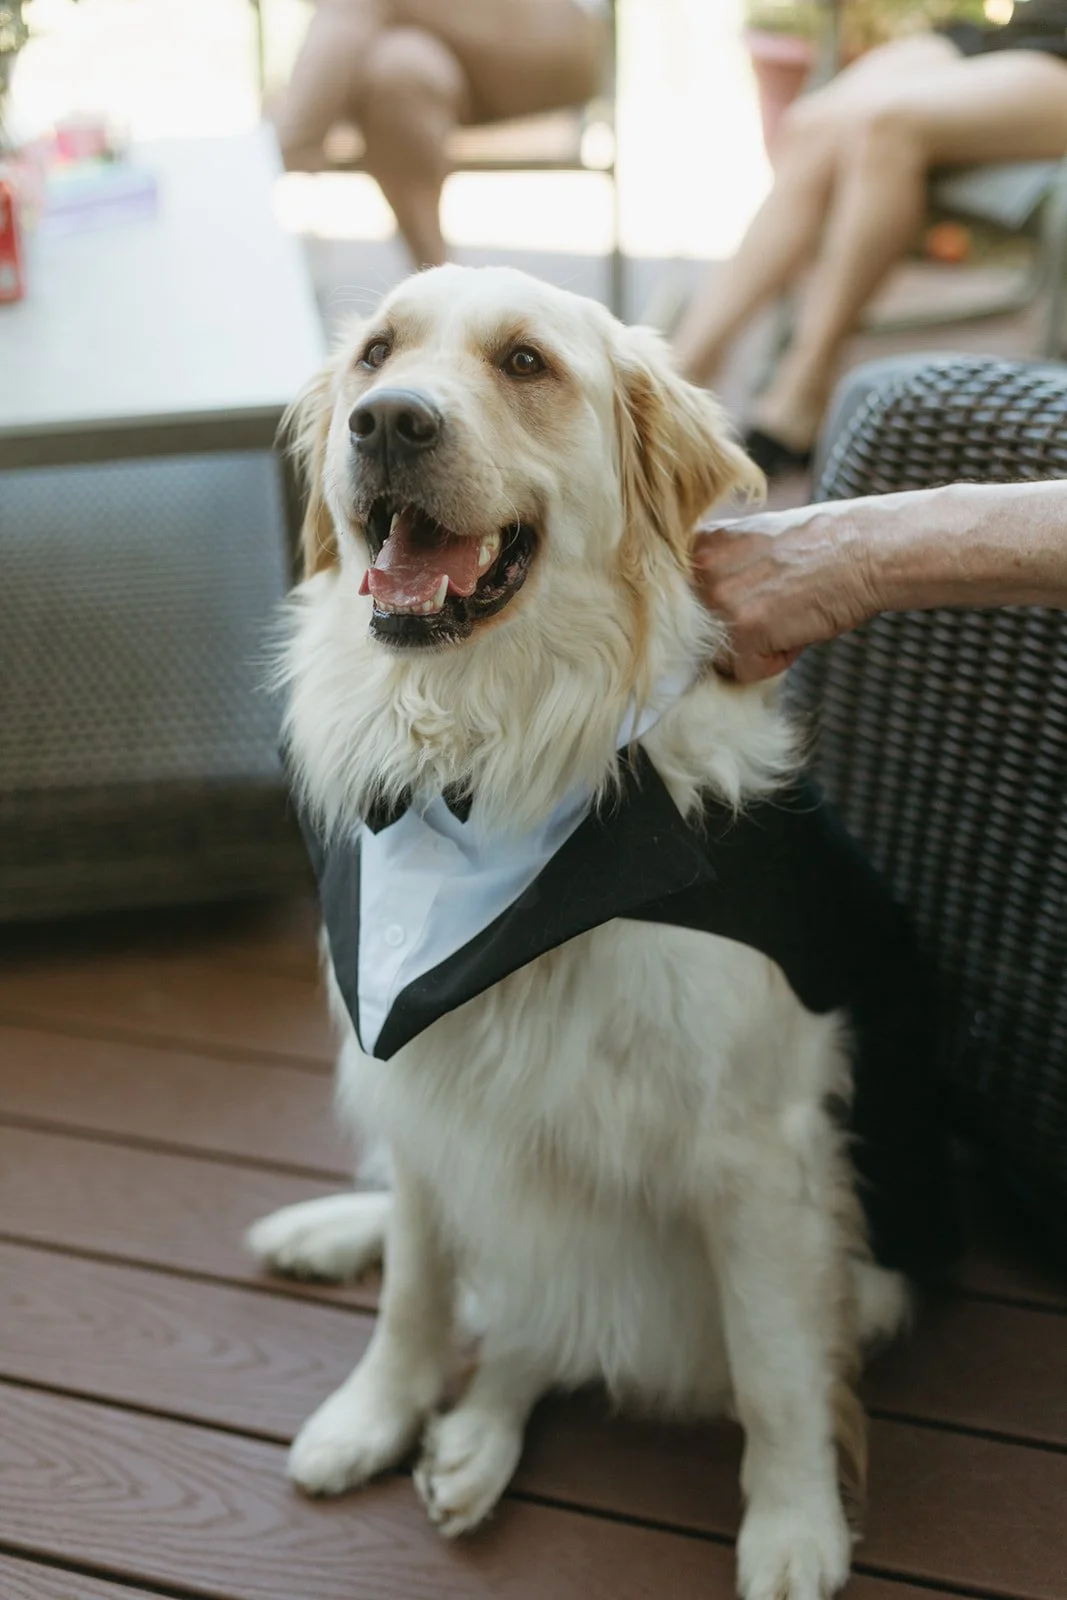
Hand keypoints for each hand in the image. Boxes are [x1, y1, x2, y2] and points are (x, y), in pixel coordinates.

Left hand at [693, 504, 882, 682]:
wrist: (865, 549)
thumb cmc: (820, 546)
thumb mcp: (751, 541)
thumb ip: (718, 570)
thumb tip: (696, 615)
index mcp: (699, 547)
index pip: (689, 609)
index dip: (724, 613)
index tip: (755, 600)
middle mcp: (701, 571)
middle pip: (703, 636)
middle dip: (739, 632)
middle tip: (779, 604)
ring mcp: (720, 601)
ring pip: (722, 656)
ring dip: (756, 648)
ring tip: (788, 614)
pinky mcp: (744, 631)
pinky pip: (747, 672)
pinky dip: (776, 662)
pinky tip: (798, 627)